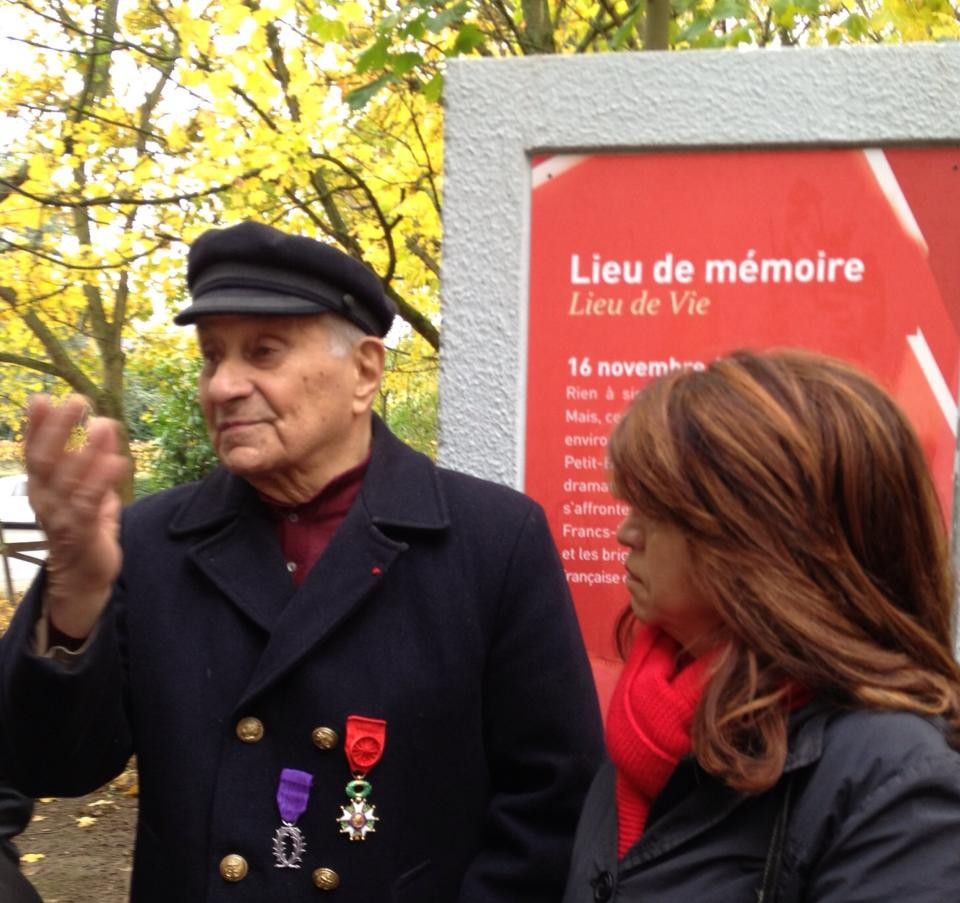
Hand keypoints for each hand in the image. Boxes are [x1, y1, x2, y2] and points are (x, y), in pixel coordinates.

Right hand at [24, 395, 129, 638]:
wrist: (84, 577)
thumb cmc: (85, 528)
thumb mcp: (86, 490)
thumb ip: (91, 462)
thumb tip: (102, 425)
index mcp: (41, 487)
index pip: (33, 452)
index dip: (34, 425)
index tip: (41, 398)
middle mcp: (44, 499)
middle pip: (44, 459)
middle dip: (58, 428)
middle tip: (77, 401)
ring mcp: (59, 517)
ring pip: (67, 479)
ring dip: (85, 449)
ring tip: (102, 424)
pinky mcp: (80, 533)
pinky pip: (89, 504)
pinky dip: (102, 481)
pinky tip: (117, 461)